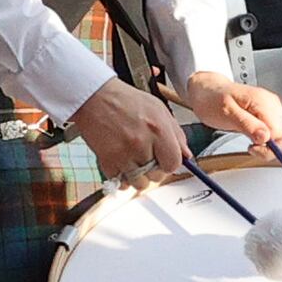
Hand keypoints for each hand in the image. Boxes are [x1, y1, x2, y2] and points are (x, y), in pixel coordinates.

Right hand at [65, 79, 195, 183]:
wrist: (95, 97)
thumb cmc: (126, 100)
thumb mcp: (158, 109)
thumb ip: (176, 133)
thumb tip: (186, 154)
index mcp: (158, 129)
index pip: (174, 163)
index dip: (170, 163)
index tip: (165, 160)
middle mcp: (142, 143)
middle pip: (156, 176)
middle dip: (154, 170)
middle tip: (147, 157)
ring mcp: (123, 154)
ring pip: (139, 183)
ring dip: (138, 176)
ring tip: (134, 161)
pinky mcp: (107, 160)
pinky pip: (120, 182)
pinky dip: (121, 177)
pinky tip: (122, 164)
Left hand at [183, 71, 281, 152]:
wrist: (208, 91)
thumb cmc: (213, 100)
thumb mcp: (225, 114)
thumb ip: (247, 125)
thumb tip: (265, 138)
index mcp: (262, 101)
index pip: (280, 131)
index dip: (268, 145)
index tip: (252, 147)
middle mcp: (272, 104)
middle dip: (274, 148)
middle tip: (254, 148)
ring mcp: (275, 108)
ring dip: (279, 146)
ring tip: (260, 146)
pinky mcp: (273, 114)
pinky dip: (280, 141)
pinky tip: (265, 142)